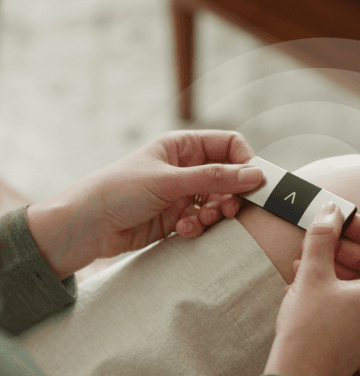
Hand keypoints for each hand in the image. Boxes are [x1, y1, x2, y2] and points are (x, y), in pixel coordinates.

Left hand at [27, 130, 263, 279]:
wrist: (88, 225)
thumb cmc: (120, 190)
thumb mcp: (168, 180)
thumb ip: (213, 178)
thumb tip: (256, 175)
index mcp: (184, 147)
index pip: (229, 145)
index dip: (245, 162)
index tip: (254, 183)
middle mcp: (187, 168)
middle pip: (229, 177)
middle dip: (232, 194)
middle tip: (229, 209)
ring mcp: (183, 194)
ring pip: (218, 201)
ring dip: (215, 213)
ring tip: (200, 219)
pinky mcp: (178, 218)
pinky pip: (203, 221)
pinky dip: (198, 226)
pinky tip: (182, 230)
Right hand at [263, 201, 359, 375]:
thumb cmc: (309, 332)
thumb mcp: (312, 274)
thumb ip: (322, 237)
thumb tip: (329, 211)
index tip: (337, 220)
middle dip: (340, 245)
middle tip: (313, 240)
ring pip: (358, 274)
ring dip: (330, 262)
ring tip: (302, 262)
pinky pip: (352, 292)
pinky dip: (331, 280)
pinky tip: (304, 280)